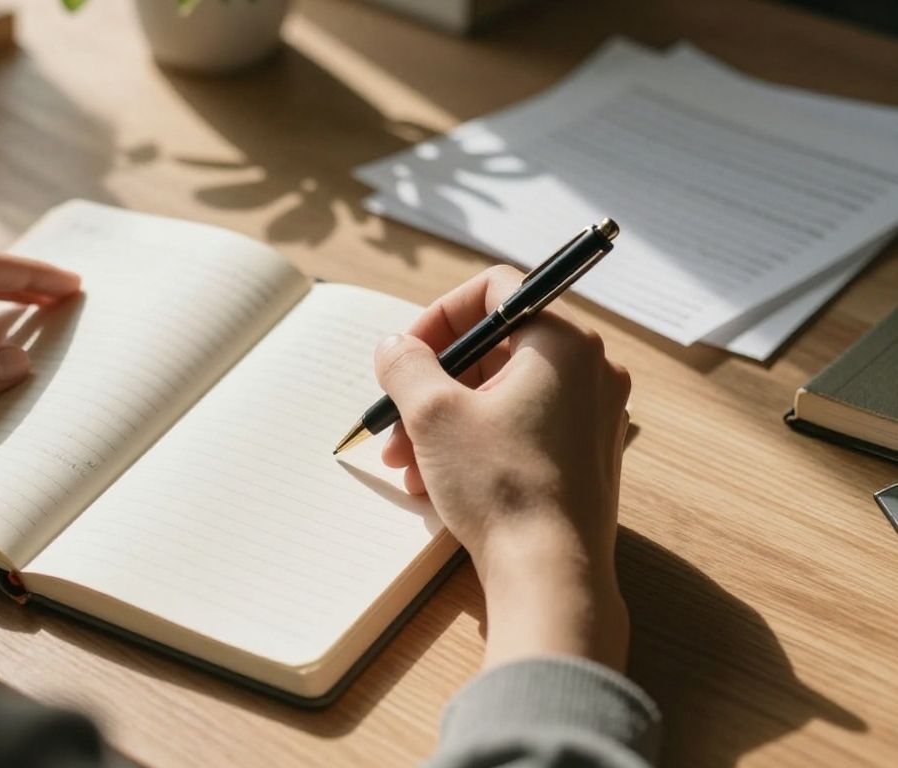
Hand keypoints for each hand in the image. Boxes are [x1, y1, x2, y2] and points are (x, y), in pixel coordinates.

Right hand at [374, 266, 631, 670]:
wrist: (550, 575)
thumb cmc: (501, 488)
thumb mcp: (432, 414)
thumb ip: (405, 364)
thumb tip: (395, 347)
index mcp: (563, 343)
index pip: (495, 290)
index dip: (439, 315)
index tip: (406, 353)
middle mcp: (589, 370)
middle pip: (494, 348)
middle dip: (432, 383)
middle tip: (395, 418)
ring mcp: (592, 415)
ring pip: (501, 393)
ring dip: (444, 420)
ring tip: (407, 463)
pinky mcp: (584, 456)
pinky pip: (519, 427)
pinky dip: (475, 442)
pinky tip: (436, 482)